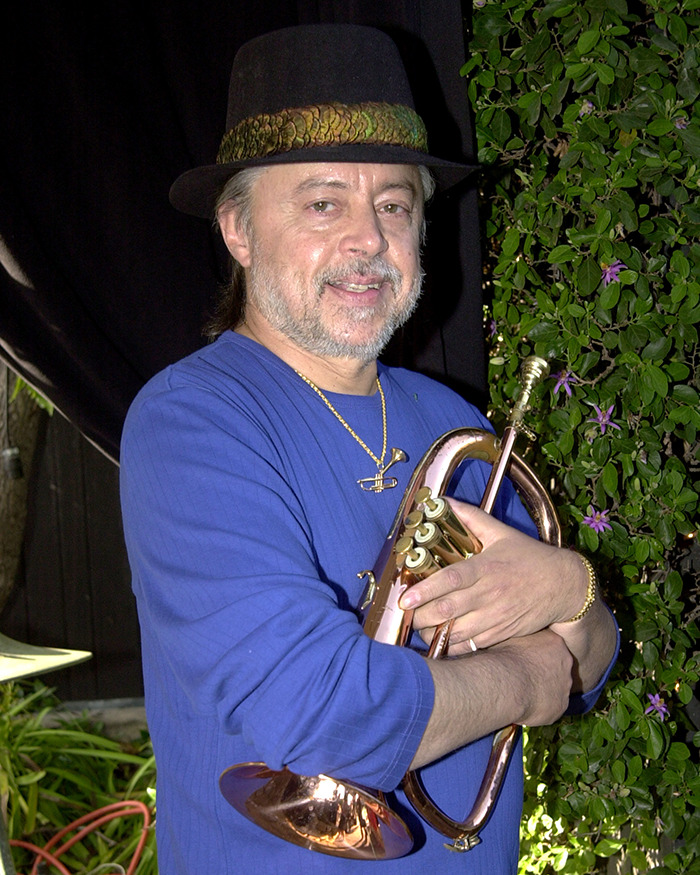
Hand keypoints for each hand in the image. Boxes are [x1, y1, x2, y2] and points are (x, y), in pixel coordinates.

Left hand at [400, 500, 587, 654]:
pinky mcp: (501, 633)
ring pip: (456, 632)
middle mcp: (489, 594)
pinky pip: (471, 645)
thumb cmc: (530, 557)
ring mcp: (495, 617)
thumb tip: (443, 500)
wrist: (564, 586)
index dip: (425, 590)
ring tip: (418, 627)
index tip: (405, 598)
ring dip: (433, 633)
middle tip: (405, 614)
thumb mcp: (501, 533)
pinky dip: (452, 645)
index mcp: (486, 568)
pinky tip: (440, 639)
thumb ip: (471, 517)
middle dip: (421, 616)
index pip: (451, 580)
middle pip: (448, 610)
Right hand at [493, 629, 573, 726]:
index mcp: (554, 641)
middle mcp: (566, 662)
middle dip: (543, 671)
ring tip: (521, 691)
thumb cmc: (503, 657)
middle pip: (557, 666)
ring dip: (542, 689)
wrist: (507, 683)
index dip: (535, 652)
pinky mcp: (561, 705)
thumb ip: (518, 638)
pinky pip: (552, 706)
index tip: (523, 657)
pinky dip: (540, 706)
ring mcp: (565, 685)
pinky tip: (525, 704)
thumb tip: (507, 638)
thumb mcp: (508, 637)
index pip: (549, 645)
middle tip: (523, 675)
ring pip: (555, 687)